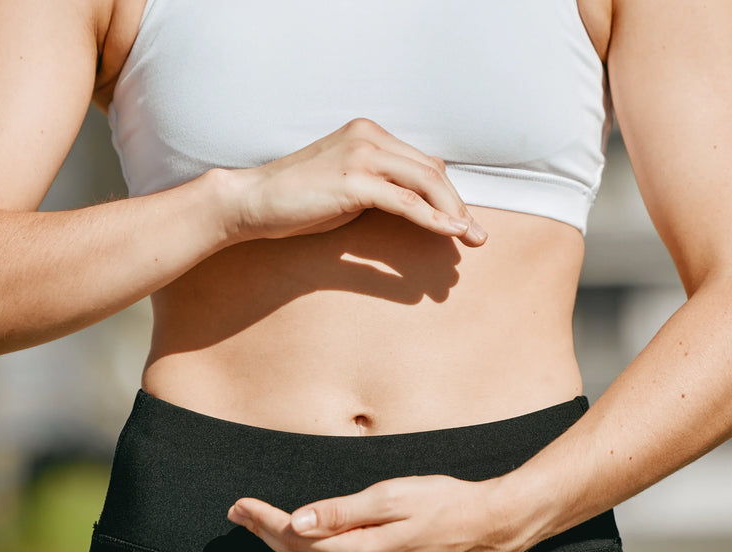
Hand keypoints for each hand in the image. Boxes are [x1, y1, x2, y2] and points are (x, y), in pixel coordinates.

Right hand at [223, 118, 487, 245]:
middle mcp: (369, 137)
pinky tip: (450, 233)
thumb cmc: (297, 197)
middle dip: (458, 204)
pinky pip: (406, 202)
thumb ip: (381, 184)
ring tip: (470, 238)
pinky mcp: (355, 181)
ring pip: (426, 182)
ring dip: (453, 212)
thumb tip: (418, 200)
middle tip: (477, 236)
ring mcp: (361, 156)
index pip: (423, 162)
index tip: (462, 221)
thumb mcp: (347, 184)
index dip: (447, 193)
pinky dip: (433, 219)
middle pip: (431, 170)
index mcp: (368, 133)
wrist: (254, 200)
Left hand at [226, 475, 514, 551]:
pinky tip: (300, 544)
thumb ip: (341, 511)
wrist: (489, 525)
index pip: (297, 537)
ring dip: (282, 546)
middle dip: (264, 534)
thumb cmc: (444, 502)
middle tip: (237, 512)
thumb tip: (297, 521)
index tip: (241, 505)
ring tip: (257, 525)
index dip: (265, 521)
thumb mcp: (391, 497)